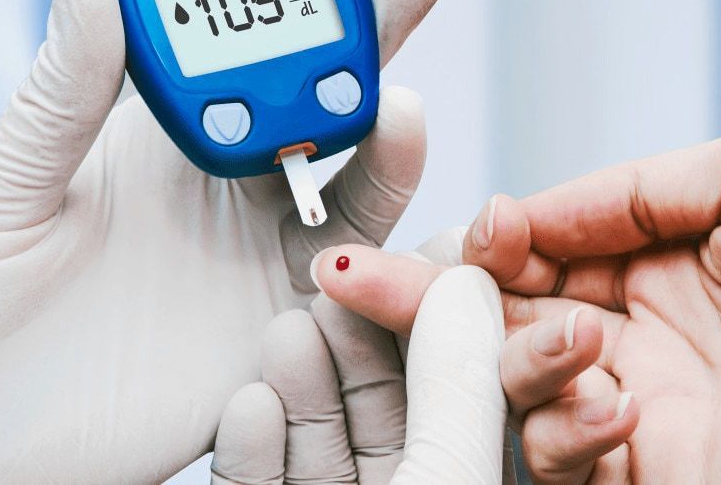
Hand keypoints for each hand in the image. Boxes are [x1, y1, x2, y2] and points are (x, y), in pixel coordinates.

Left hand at [0, 0, 452, 481]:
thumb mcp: (1, 190)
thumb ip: (61, 93)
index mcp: (154, 143)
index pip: (244, 50)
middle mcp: (219, 193)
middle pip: (317, 98)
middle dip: (373, 26)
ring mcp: (253, 260)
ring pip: (350, 181)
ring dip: (385, 130)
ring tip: (398, 92)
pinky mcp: (274, 330)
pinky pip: (348, 274)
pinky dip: (380, 225)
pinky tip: (395, 168)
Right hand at [211, 235, 509, 483]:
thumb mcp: (445, 477)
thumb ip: (455, 384)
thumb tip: (465, 286)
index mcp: (469, 478)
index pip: (462, 387)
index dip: (436, 320)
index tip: (413, 259)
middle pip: (382, 405)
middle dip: (352, 344)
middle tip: (329, 281)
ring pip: (320, 437)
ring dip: (300, 382)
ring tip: (285, 332)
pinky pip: (260, 481)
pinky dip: (254, 445)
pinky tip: (250, 405)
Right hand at [324, 122, 720, 482]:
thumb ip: (616, 193)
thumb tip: (516, 209)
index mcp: (650, 267)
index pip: (529, 260)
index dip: (475, 249)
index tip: (443, 233)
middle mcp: (633, 340)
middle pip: (495, 325)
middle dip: (418, 303)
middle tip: (343, 277)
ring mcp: (641, 411)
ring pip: (515, 395)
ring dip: (509, 359)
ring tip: (570, 332)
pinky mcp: (656, 475)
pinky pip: (566, 464)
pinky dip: (564, 428)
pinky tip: (606, 388)